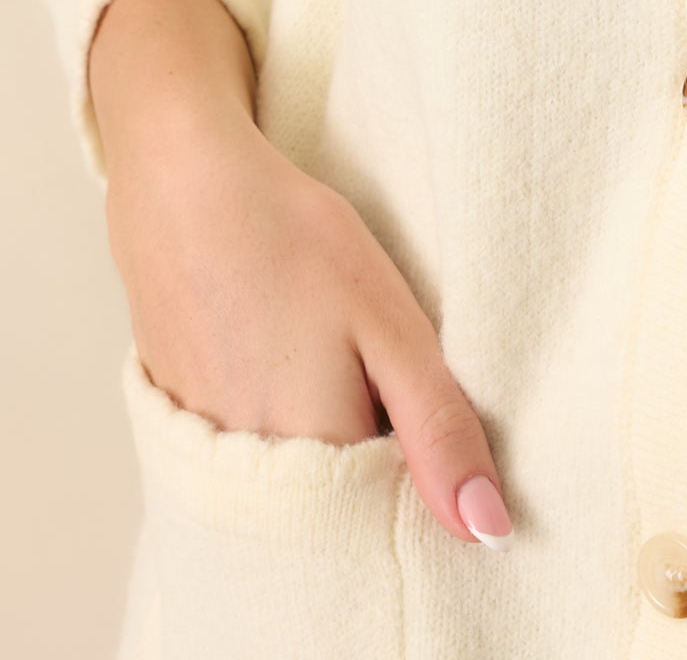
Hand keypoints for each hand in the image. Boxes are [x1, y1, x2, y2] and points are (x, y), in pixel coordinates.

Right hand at [105, 92, 513, 550]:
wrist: (182, 183)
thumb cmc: (292, 242)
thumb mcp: (389, 324)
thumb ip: (438, 427)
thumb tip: (486, 527)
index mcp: (312, 464)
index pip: (386, 515)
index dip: (420, 473)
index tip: (426, 416)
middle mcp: (247, 478)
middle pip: (334, 501)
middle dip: (372, 453)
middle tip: (376, 365)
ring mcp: (203, 447)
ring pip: (289, 470)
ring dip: (322, 430)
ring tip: (326, 346)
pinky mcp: (176, 414)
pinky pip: (243, 443)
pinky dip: (273, 410)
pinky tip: (280, 345)